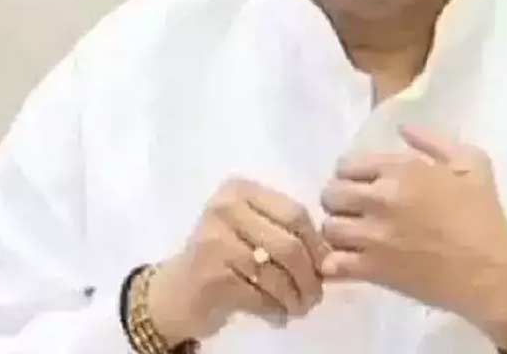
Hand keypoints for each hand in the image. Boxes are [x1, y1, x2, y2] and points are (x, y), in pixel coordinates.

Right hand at [147, 178, 329, 343]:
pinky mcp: (210, 276)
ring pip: (276, 274)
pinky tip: (277, 316)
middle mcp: (224, 208)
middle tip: (315, 297)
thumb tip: (330, 260)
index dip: (318, 244)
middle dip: (310, 276)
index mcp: (240, 190)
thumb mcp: (251, 231)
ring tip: (299, 309)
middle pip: (289, 244)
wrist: (176, 292)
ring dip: (295, 298)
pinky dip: (274, 311)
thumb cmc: (223, 259)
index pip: (295, 213)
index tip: (327, 268)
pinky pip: (259, 296)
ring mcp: (214, 242)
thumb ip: (284, 232)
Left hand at [319, 125, 506, 346]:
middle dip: (339, 200)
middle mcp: (382, 198)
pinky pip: (334, 262)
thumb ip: (433, 140)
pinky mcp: (374, 270)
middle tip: (354, 211)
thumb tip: (402, 128)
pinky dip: (336, 262)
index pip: (347, 164)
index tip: (361, 186)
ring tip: (353, 237)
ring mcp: (375, 236)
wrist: (491, 270)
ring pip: (329, 227)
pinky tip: (350, 261)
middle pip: (330, 194)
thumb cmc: (484, 215)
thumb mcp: (471, 162)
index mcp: (402, 169)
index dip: (350, 174)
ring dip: (338, 231)